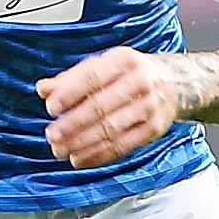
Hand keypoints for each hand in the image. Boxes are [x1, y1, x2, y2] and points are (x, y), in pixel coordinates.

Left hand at [38, 47, 178, 167]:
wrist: (174, 83)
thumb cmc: (130, 73)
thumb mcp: (103, 66)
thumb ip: (71, 78)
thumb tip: (44, 89)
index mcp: (124, 60)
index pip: (92, 77)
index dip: (69, 94)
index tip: (51, 108)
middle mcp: (140, 81)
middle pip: (100, 106)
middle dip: (72, 124)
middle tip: (52, 135)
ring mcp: (149, 107)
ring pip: (110, 129)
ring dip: (81, 143)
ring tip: (61, 149)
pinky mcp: (153, 129)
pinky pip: (122, 146)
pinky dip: (98, 155)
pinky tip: (80, 158)